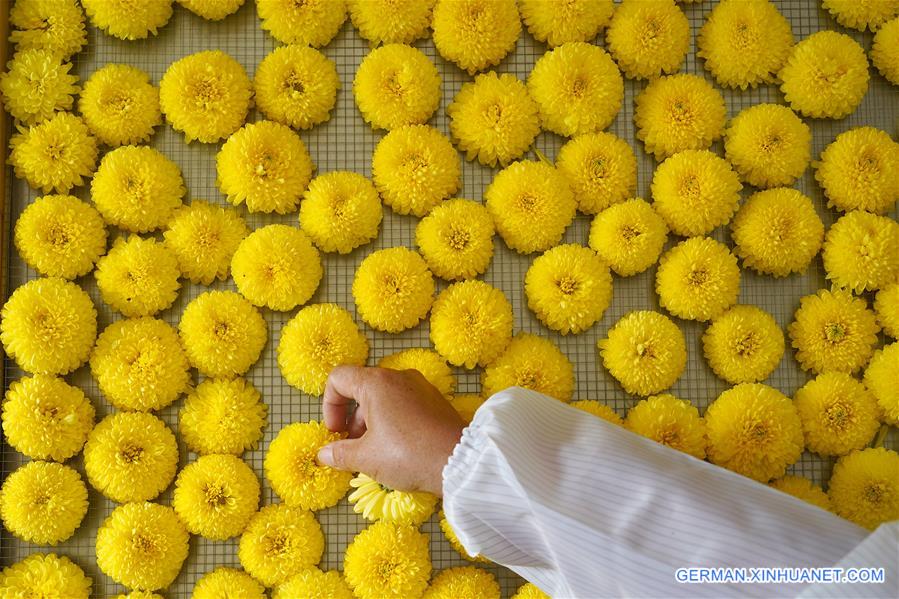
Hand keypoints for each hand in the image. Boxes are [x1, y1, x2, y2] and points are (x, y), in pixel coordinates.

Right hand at [316, 365, 465, 495]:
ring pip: (384, 398)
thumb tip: (324, 454)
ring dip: (372, 422)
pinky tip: (397, 450)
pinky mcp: (435, 400)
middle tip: (354, 447)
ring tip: (375, 452)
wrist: (460, 462)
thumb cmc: (408, 455)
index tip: (336, 432)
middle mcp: (399, 377)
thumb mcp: (367, 458)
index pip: (339, 378)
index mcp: (377, 383)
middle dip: (352, 419)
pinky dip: (393, 421)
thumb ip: (340, 453)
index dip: (329, 405)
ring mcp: (420, 387)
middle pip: (362, 389)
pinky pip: (404, 404)